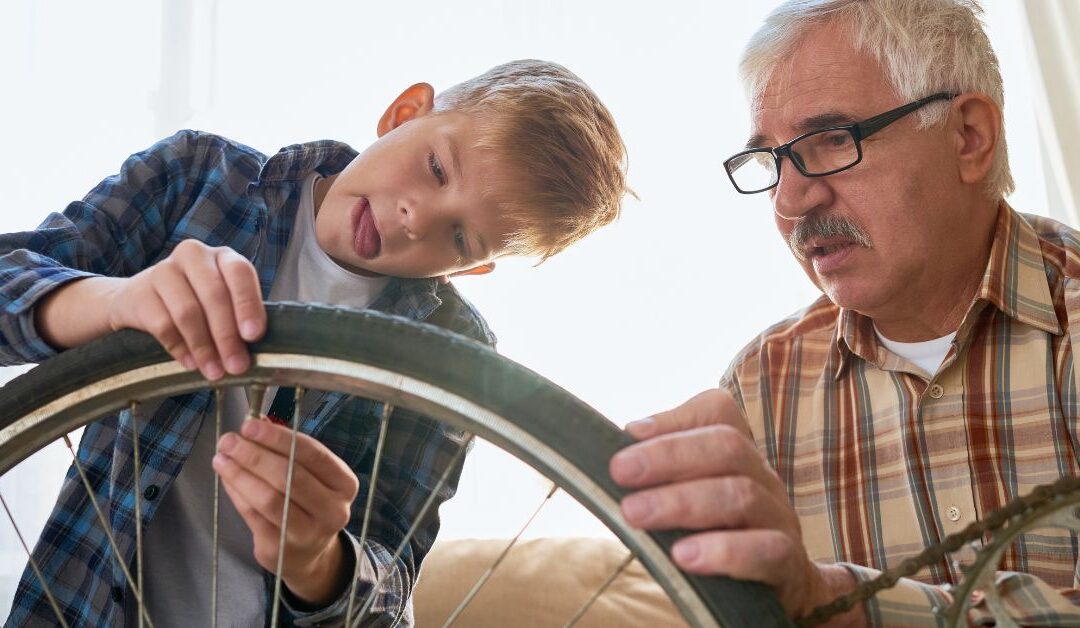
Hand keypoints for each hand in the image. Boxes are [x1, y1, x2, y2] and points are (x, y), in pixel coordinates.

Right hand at [106, 238, 264, 379]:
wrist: (141, 300)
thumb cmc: (195, 300)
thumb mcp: (221, 301)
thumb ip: (237, 318)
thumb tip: (246, 353)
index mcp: (221, 256)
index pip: (239, 273)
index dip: (247, 305)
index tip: (253, 335)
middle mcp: (193, 256)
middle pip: (214, 295)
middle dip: (227, 336)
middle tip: (235, 365)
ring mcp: (163, 270)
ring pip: (188, 312)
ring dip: (204, 347)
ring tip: (214, 370)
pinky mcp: (139, 293)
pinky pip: (162, 325)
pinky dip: (180, 348)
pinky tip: (191, 363)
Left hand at [213, 418, 360, 605]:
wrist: (309, 554)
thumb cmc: (308, 503)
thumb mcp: (309, 475)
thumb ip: (287, 450)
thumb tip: (258, 422)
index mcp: (344, 483)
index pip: (312, 454)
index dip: (279, 438)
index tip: (250, 425)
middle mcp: (333, 509)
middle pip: (290, 476)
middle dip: (255, 455)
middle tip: (228, 441)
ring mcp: (308, 533)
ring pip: (269, 499)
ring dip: (240, 475)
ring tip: (221, 459)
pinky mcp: (281, 549)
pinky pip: (253, 516)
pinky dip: (237, 494)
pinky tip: (226, 479)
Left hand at [609, 389, 859, 622]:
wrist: (783, 591)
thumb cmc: (718, 537)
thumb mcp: (690, 497)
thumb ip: (662, 472)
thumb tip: (624, 437)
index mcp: (737, 456)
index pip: (719, 412)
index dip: (674, 418)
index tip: (629, 435)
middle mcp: (763, 478)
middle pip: (728, 446)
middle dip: (668, 455)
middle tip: (620, 471)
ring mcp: (780, 519)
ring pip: (741, 495)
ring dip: (682, 502)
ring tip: (635, 513)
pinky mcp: (790, 566)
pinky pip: (767, 551)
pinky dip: (724, 551)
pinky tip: (684, 557)